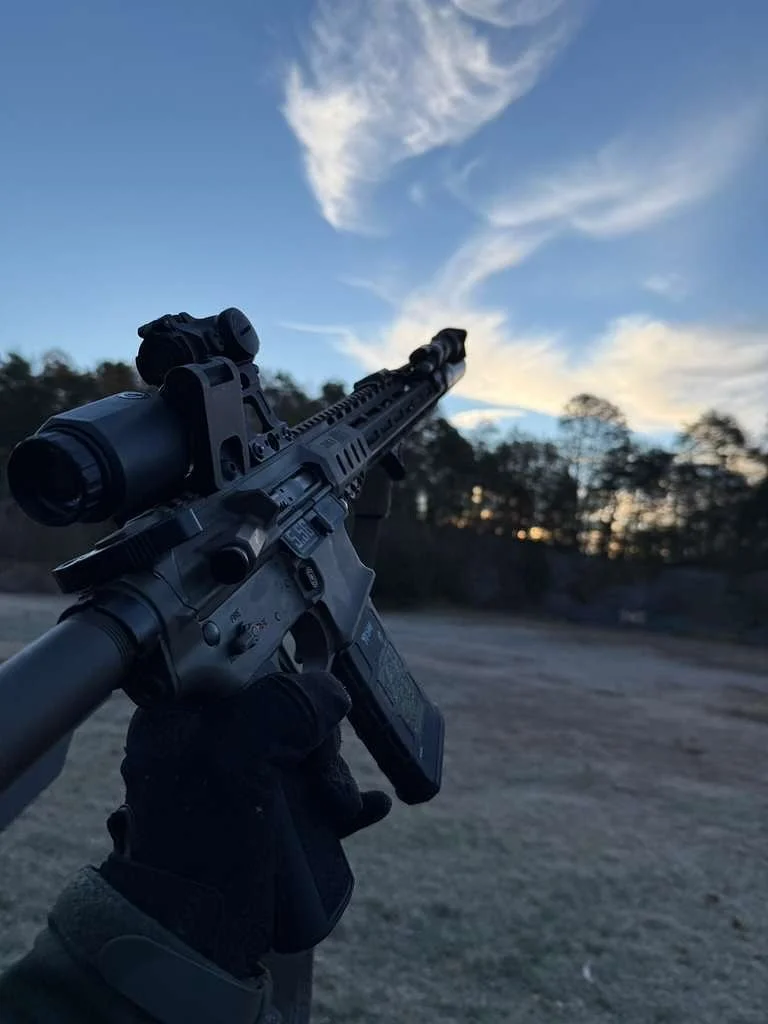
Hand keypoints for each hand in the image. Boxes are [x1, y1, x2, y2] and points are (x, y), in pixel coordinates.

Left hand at [99, 671, 391, 978]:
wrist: (197, 944)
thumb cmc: (202, 851)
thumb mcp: (237, 762)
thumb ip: (284, 707)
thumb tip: (334, 689)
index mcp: (181, 719)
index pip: (245, 666)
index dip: (288, 679)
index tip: (315, 704)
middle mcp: (208, 744)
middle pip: (284, 710)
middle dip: (318, 741)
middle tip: (322, 773)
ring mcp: (240, 784)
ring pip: (306, 753)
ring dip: (334, 775)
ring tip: (341, 808)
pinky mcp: (266, 822)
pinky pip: (316, 795)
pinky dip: (346, 798)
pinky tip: (372, 807)